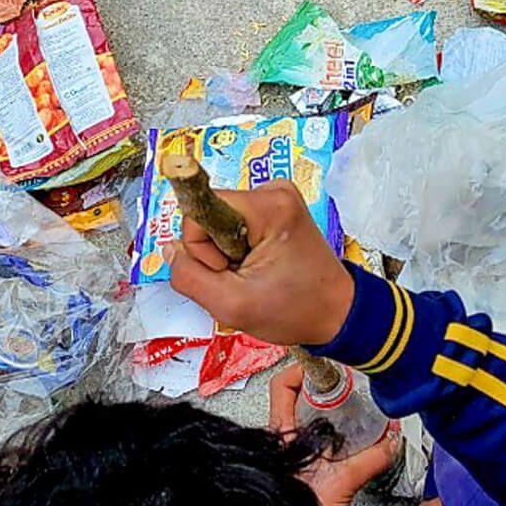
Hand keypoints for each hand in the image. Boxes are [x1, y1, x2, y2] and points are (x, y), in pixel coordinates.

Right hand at [164, 180, 354, 346]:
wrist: (336, 313)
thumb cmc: (295, 309)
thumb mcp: (230, 305)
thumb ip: (188, 275)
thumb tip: (168, 249)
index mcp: (269, 206)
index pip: (200, 211)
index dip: (203, 248)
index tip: (229, 268)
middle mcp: (275, 192)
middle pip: (209, 215)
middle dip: (216, 253)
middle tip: (246, 277)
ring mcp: (278, 198)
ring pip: (219, 222)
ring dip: (227, 254)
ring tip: (256, 275)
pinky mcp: (278, 209)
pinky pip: (234, 225)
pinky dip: (239, 250)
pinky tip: (260, 267)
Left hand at [269, 363, 401, 505]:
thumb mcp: (343, 482)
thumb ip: (371, 459)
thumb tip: (393, 440)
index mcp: (281, 435)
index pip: (283, 386)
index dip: (302, 369)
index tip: (326, 366)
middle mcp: (279, 440)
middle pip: (298, 396)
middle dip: (324, 388)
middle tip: (347, 385)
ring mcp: (287, 453)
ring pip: (306, 417)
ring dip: (328, 411)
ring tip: (352, 408)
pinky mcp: (297, 467)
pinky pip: (313, 439)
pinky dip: (332, 433)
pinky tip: (349, 437)